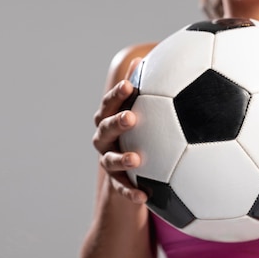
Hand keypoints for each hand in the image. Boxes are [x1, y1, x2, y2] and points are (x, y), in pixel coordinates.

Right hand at [92, 58, 147, 203]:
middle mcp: (104, 140)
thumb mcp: (143, 113)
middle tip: (131, 118)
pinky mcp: (117, 184)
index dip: (117, 95)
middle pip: (105, 128)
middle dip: (116, 122)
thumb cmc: (138, 134)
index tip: (130, 86)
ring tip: (135, 160)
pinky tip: (145, 197)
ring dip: (121, 159)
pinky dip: (131, 193)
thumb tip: (154, 60)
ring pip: (110, 160)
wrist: (128, 173)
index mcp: (110, 119)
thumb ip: (146, 90)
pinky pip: (122, 189)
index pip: (110, 104)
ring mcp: (108, 162)